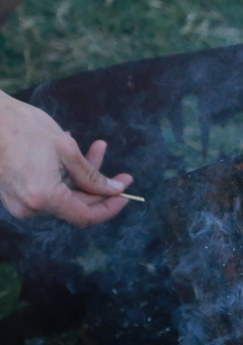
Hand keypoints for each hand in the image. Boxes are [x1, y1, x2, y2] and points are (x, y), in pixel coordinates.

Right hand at [0, 92, 132, 226]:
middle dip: (99, 185)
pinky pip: (49, 191)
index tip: (126, 193)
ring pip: (65, 196)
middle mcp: (29, 207)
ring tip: (97, 146)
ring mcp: (19, 203)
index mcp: (44, 198)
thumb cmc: (24, 128)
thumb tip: (115, 190)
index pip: (86, 217)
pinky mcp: (14, 194)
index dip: (110, 207)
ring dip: (84, 176)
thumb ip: (92, 176)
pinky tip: (71, 152)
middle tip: (118, 166)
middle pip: (77, 205)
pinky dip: (65, 176)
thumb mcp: (66, 149)